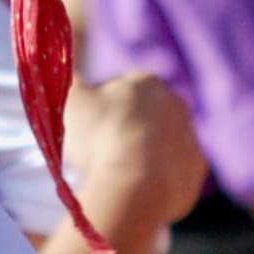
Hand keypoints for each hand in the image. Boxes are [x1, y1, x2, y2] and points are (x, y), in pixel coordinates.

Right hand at [64, 73, 204, 230]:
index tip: (83, 127)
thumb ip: (65, 78)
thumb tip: (57, 65)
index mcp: (145, 81)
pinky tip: (137, 189)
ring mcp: (190, 136)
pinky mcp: (196, 168)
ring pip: (158, 143)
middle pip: (141, 115)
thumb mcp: (71, 100)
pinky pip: (172, 171)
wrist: (136, 186)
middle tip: (98, 152)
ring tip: (116, 174)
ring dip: (140, 154)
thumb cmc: (100, 137)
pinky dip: (156, 179)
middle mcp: (175, 103)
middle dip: (122, 129)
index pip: (117, 87)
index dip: (97, 106)